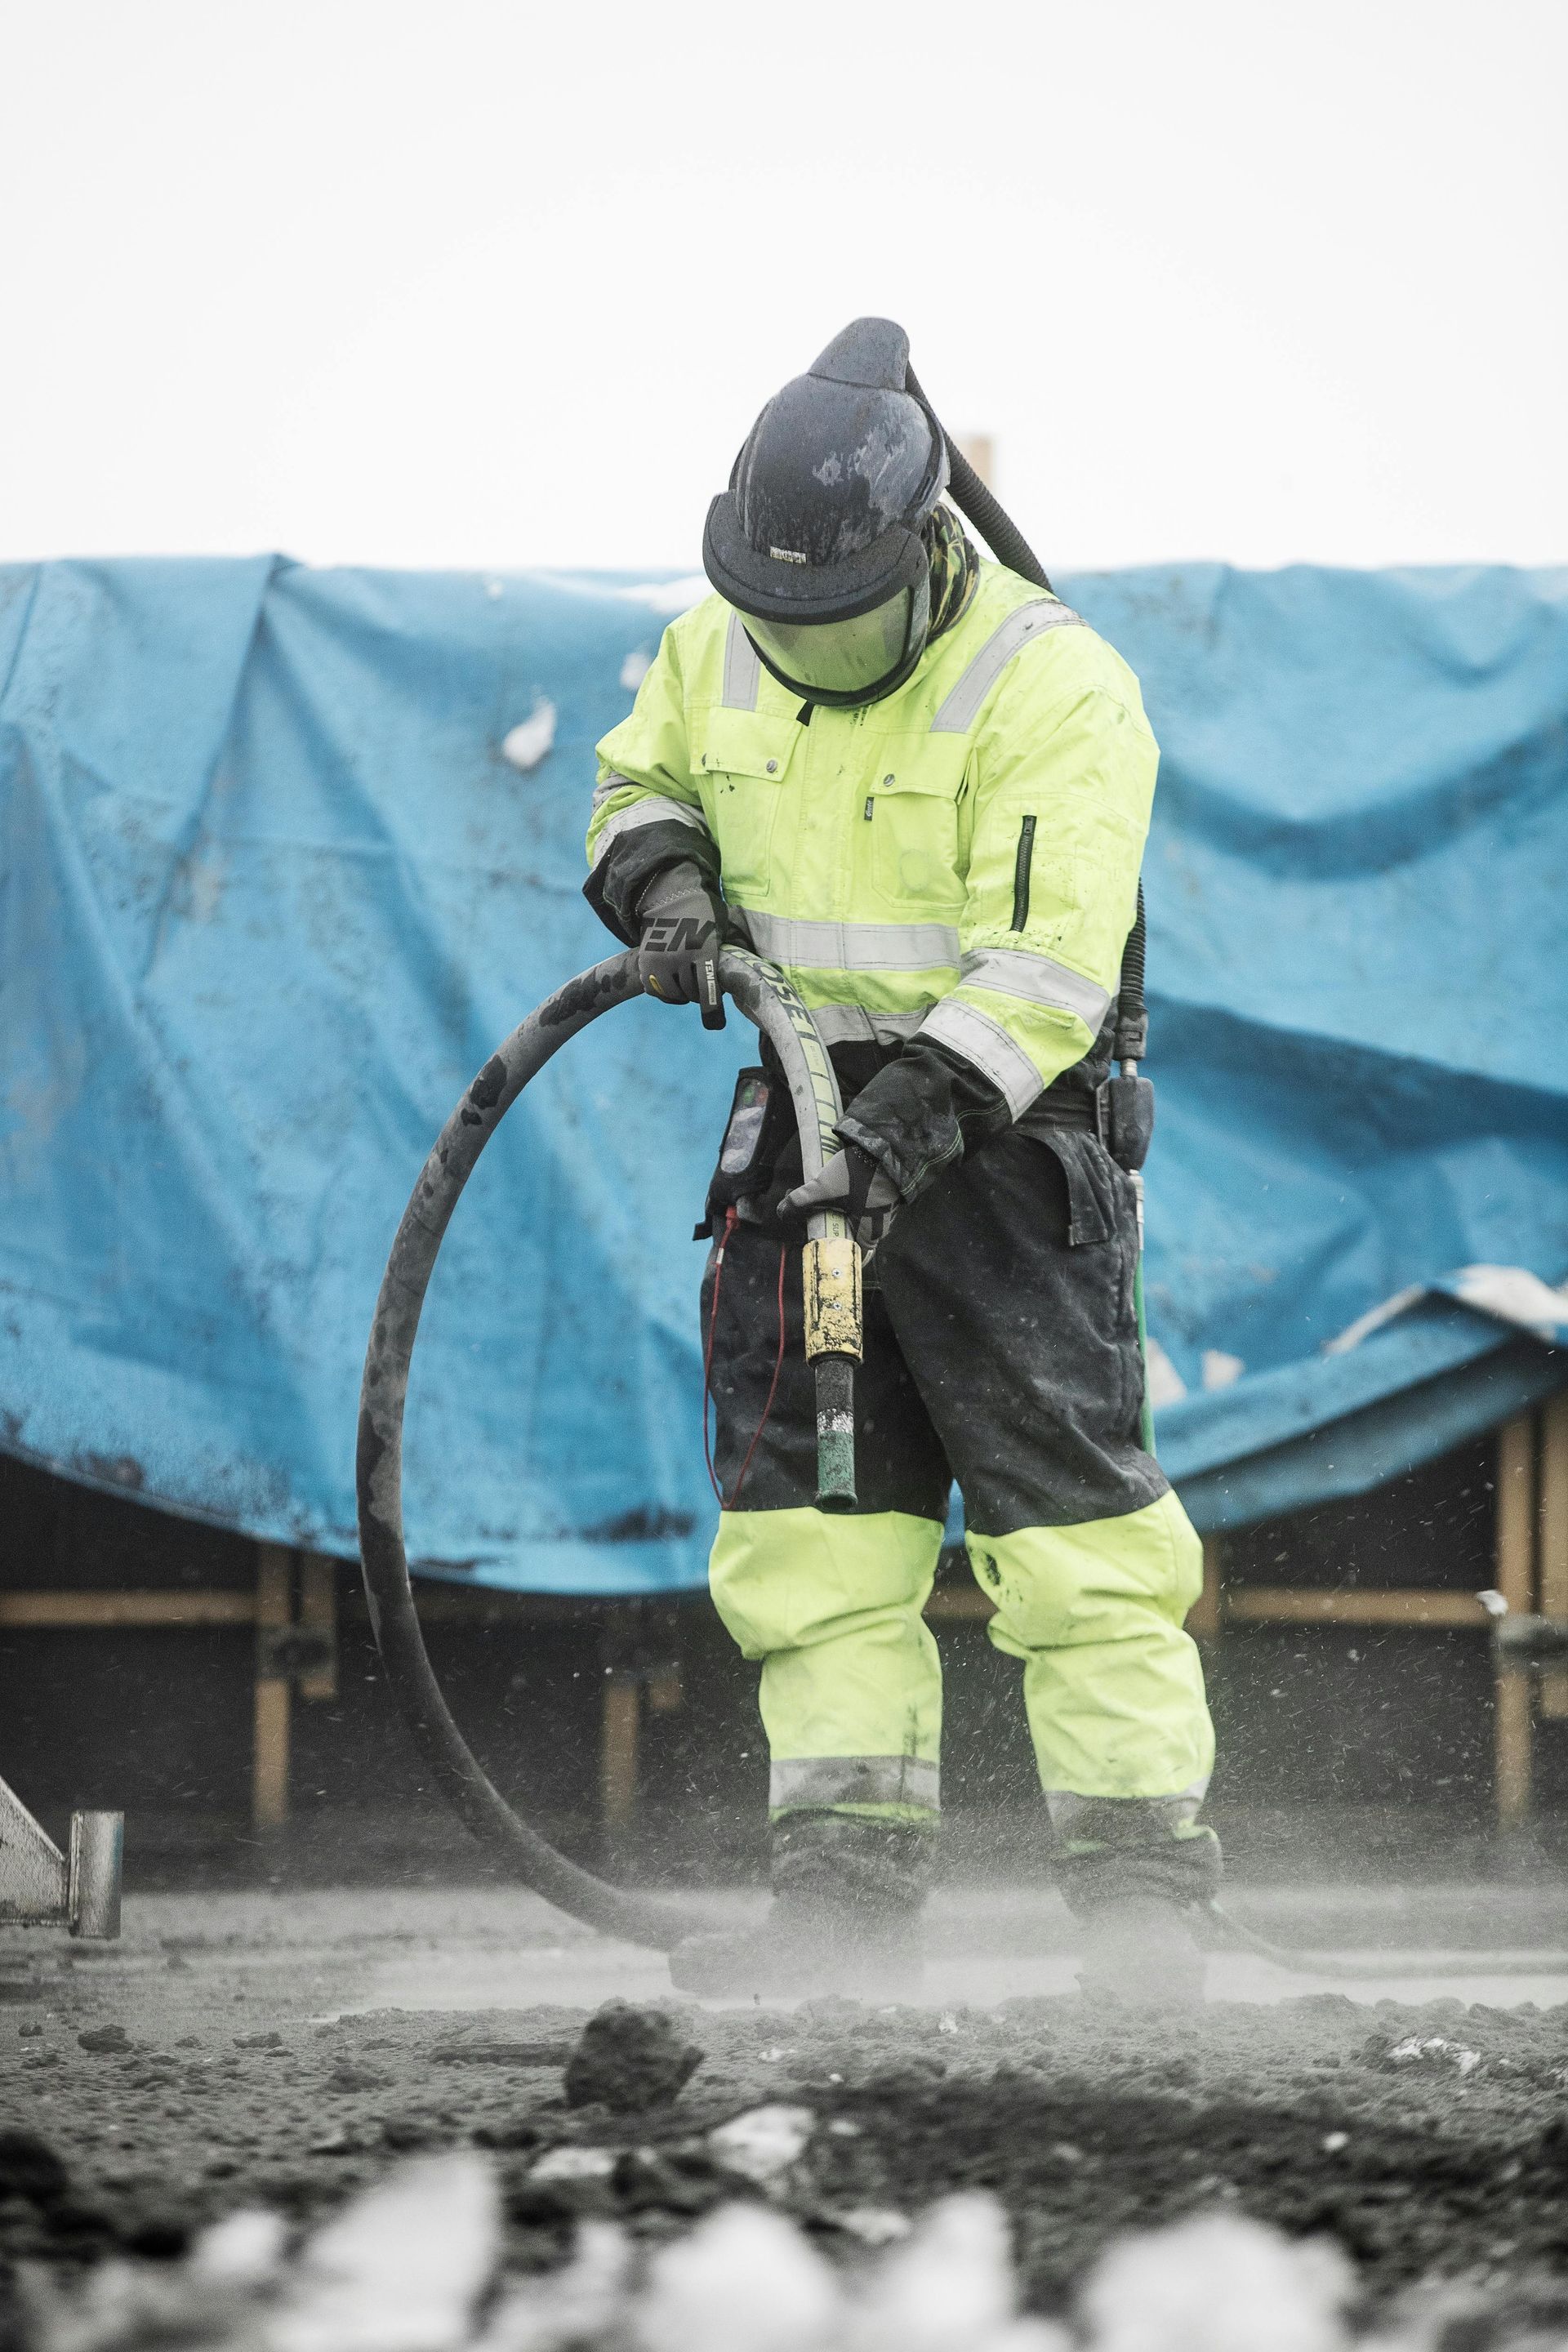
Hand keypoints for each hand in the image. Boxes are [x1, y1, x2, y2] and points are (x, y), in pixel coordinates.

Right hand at [637, 863, 725, 1029]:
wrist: (670, 897)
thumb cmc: (705, 914)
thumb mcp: (722, 931)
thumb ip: (727, 955)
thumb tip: (743, 983)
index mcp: (702, 948)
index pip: (707, 989)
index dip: (712, 1010)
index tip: (715, 1024)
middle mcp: (678, 956)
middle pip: (692, 993)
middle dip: (701, 994)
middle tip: (705, 983)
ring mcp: (659, 960)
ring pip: (673, 994)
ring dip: (683, 993)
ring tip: (689, 980)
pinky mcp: (645, 963)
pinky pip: (656, 991)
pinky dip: (666, 992)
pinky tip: (674, 982)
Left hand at [778, 1145, 901, 1252]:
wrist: (883, 1146)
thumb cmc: (858, 1175)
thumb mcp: (824, 1189)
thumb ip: (801, 1201)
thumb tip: (782, 1212)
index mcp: (870, 1234)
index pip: (850, 1254)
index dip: (831, 1249)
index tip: (815, 1238)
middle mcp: (880, 1227)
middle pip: (850, 1235)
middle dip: (829, 1226)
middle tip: (811, 1214)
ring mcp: (884, 1211)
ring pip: (857, 1219)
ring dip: (838, 1211)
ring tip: (821, 1198)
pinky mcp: (884, 1195)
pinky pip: (864, 1205)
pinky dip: (849, 1201)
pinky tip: (836, 1188)